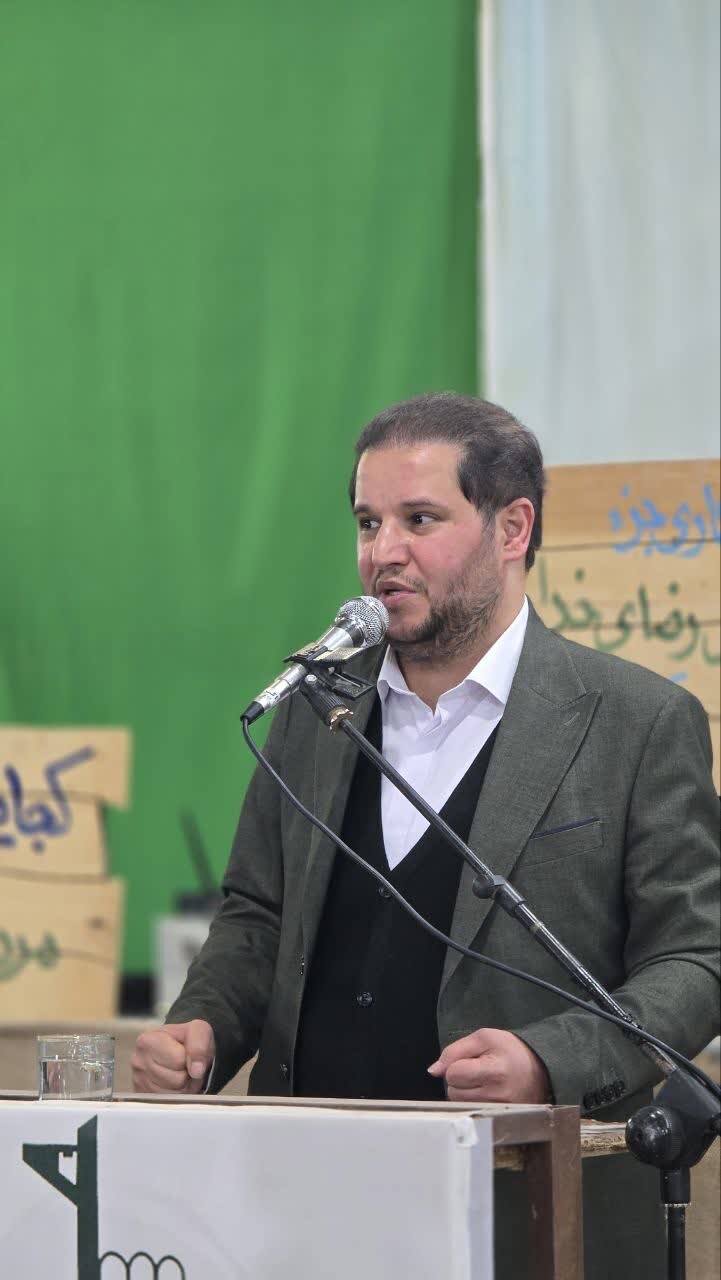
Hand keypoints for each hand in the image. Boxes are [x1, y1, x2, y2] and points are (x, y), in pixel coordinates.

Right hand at [131, 1019, 215, 1093]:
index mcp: (147, 1040)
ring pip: (174, 1095)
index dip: (190, 1058)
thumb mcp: (199, 1030)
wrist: (181, 1049)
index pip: (178, 1060)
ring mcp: (138, 1081)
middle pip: (176, 1080)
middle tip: (187, 1065)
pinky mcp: (143, 1096)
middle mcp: (138, 1061)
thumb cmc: (187, 1039)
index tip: (188, 1052)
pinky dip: (177, 1096)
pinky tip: (175, 1083)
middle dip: (188, 1074)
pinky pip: (168, 1104)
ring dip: (184, 1087)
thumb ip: (199, 1045)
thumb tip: (196, 1071)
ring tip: (182, 1073)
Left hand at [428, 1028, 550, 1102]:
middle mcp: (497, 1096)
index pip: (453, 1074)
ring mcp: (499, 1111)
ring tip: (484, 1081)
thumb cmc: (511, 1050)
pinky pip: (471, 1112)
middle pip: (453, 1091)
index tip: (472, 1060)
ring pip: (460, 1104)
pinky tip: (487, 1093)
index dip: (457, 1064)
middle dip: (460, 1079)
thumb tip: (433, 1071)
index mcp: (494, 1071)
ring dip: (465, 1092)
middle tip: (479, 1070)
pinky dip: (473, 1102)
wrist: (542, 1068)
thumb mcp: (484, 1038)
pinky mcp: (500, 1119)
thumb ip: (454, 1051)